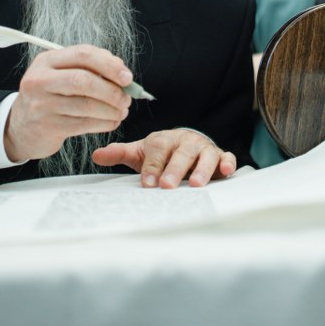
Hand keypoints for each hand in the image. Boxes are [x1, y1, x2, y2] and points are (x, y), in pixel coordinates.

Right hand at [4, 45, 132, 163]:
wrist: (20, 127)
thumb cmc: (50, 96)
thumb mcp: (60, 74)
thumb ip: (88, 68)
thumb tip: (122, 72)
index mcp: (47, 60)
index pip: (82, 54)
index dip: (109, 64)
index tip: (127, 76)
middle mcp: (40, 80)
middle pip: (84, 80)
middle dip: (112, 90)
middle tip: (127, 98)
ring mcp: (41, 105)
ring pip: (86, 105)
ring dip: (111, 109)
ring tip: (122, 111)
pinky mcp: (47, 126)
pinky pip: (83, 124)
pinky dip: (104, 123)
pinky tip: (112, 122)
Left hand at [93, 128, 236, 187]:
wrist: (186, 143)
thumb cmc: (162, 152)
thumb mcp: (141, 152)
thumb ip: (121, 153)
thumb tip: (96, 155)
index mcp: (164, 140)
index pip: (157, 150)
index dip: (152, 166)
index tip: (147, 183)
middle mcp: (185, 141)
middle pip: (181, 153)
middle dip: (174, 169)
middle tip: (167, 186)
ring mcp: (204, 148)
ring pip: (204, 155)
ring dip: (201, 169)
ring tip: (196, 184)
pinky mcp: (220, 156)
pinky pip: (226, 157)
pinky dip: (228, 162)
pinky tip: (226, 171)